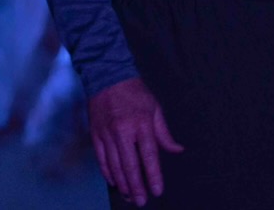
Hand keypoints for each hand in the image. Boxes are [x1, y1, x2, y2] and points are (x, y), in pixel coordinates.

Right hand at [88, 77, 183, 205]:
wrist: (107, 75)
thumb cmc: (135, 92)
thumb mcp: (154, 108)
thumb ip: (164, 133)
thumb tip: (178, 150)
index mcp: (141, 124)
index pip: (149, 156)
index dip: (154, 175)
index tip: (157, 190)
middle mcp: (123, 131)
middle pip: (130, 166)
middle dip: (137, 186)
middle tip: (142, 201)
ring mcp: (107, 134)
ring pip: (115, 166)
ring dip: (123, 184)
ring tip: (130, 196)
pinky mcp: (95, 134)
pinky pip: (101, 159)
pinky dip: (108, 173)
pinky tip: (114, 182)